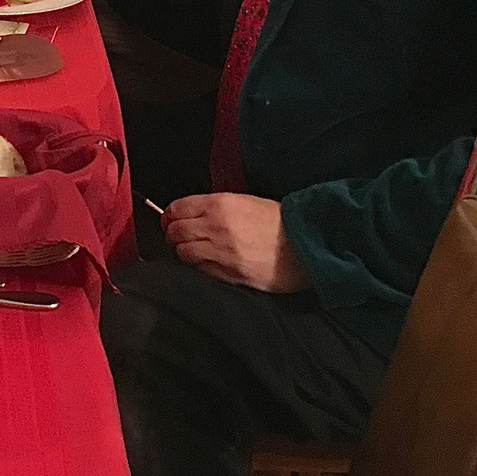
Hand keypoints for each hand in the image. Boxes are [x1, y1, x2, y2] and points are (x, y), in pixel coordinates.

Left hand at [163, 193, 309, 292]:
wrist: (307, 245)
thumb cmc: (279, 221)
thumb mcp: (246, 202)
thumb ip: (216, 207)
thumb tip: (192, 213)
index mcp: (219, 204)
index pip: (178, 208)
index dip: (170, 215)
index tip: (169, 219)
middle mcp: (216, 227)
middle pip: (176, 231)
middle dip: (172, 234)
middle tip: (176, 237)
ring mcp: (222, 252)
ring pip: (183, 252)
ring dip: (182, 251)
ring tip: (190, 251)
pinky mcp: (230, 273)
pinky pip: (201, 270)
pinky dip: (198, 266)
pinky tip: (205, 263)